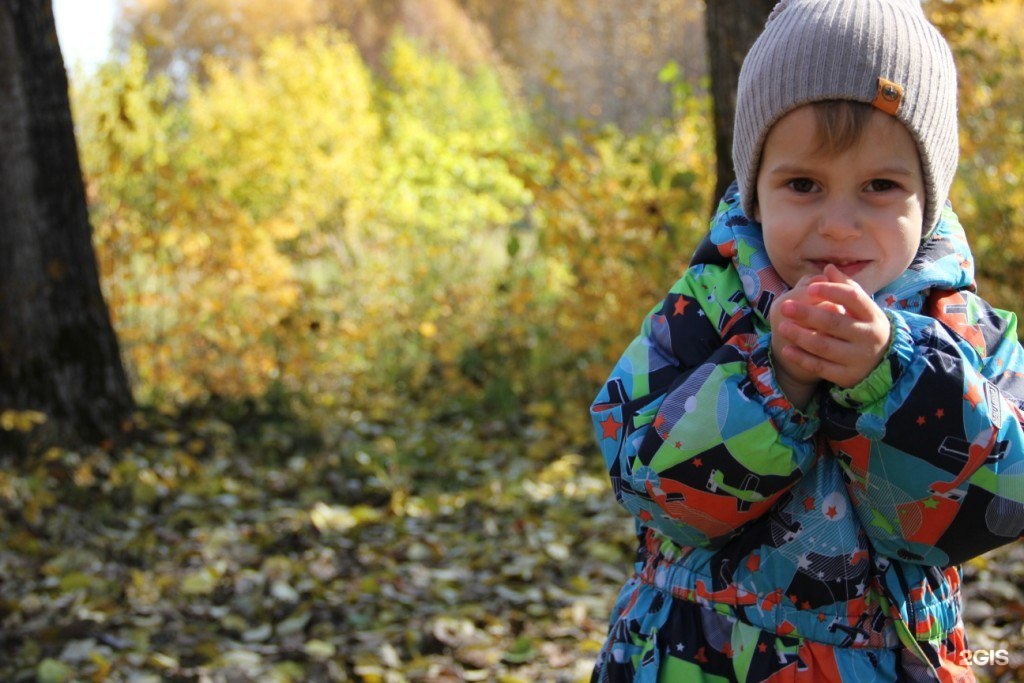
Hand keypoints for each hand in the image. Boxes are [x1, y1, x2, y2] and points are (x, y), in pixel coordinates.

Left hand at [774, 264, 890, 388]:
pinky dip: (802, 358)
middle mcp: (869, 336)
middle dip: (808, 314)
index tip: (810, 288)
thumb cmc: (863, 326)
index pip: (853, 298)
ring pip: (825, 346)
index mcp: (873, 314)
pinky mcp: (848, 376)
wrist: (881, 362)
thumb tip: (828, 267)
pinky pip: (821, 367)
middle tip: (785, 307)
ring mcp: (859, 358)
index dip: (831, 291)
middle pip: (835, 322)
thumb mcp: (861, 308)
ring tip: (782, 327)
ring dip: (800, 336)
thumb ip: (845, 287)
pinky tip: (787, 349)